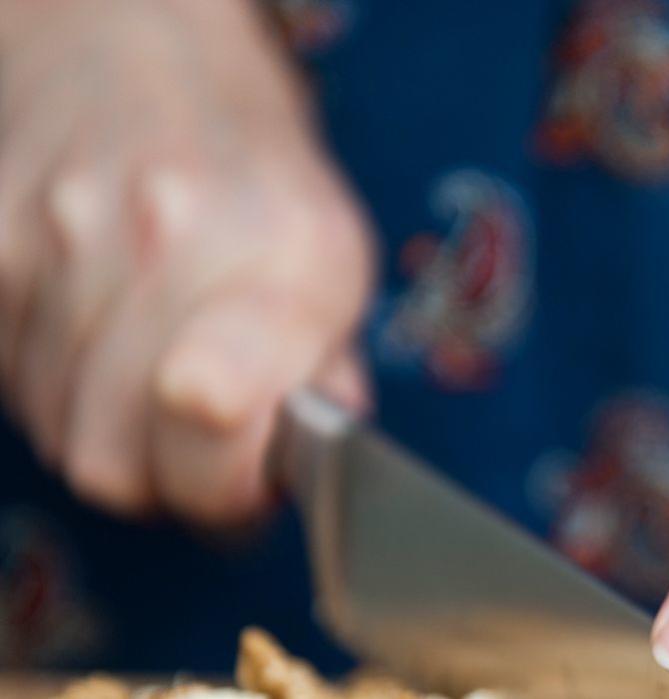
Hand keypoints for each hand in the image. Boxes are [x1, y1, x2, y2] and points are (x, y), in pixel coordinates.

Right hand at [0, 0, 372, 523]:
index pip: (212, 419)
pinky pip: (6, 379)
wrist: (146, 50)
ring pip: (52, 430)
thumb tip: (299, 468)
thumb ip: (324, 375)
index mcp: (283, 252)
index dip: (221, 486)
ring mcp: (61, 233)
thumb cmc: (259, 177)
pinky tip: (96, 326)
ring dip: (104, 427)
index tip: (240, 479)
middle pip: (112, 461)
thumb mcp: (335, 263)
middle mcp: (169, 234)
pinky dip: (50, 382)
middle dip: (162, 476)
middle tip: (199, 433)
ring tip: (149, 358)